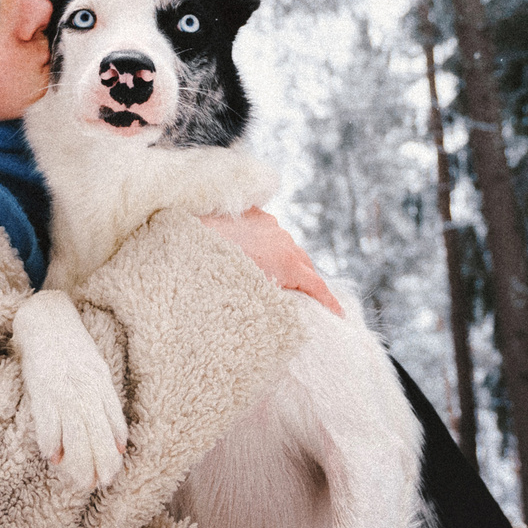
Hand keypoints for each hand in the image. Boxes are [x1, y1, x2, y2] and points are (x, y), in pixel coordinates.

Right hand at [10, 291, 128, 489]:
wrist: (46, 319)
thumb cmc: (71, 348)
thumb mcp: (95, 370)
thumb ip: (105, 402)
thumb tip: (119, 440)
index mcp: (101, 383)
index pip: (113, 423)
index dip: (113, 450)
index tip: (113, 473)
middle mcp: (86, 388)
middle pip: (96, 433)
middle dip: (99, 463)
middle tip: (98, 485)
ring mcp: (64, 388)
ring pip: (76, 432)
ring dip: (79, 461)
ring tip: (80, 482)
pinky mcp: (42, 387)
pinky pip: (48, 419)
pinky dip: (51, 440)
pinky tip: (54, 458)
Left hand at [201, 208, 340, 316]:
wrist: (188, 232)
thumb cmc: (213, 273)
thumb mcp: (248, 295)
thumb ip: (271, 301)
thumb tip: (279, 310)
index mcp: (287, 263)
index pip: (317, 285)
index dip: (329, 302)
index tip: (339, 315)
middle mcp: (283, 240)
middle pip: (303, 263)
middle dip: (308, 281)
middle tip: (308, 299)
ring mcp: (267, 223)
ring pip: (284, 245)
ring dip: (284, 260)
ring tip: (276, 276)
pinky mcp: (251, 212)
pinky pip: (266, 230)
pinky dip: (266, 243)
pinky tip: (255, 252)